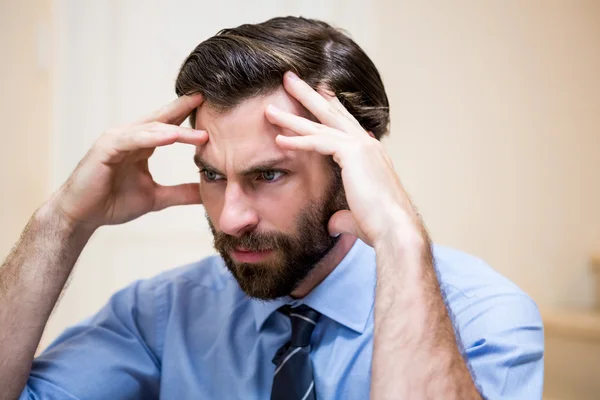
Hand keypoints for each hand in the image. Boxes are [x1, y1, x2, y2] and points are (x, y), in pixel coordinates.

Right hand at [50, 95, 206, 230]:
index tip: (212, 109)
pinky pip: (132, 139)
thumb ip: (181, 193)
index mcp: (142, 145)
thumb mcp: (156, 198)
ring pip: (151, 130)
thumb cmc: (113, 203)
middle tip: (207, 99)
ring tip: (201, 134)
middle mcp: (130, 137)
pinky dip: (152, 137)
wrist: (82, 217)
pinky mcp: (105, 148)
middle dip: (184, 109)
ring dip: (177, 130)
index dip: (187, 116)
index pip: (169, 125)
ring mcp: (116, 140)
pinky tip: (171, 137)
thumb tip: (206, 193)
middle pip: (162, 119)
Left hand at [265, 72, 420, 246]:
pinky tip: (278, 140)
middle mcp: (368, 144)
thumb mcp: (355, 217)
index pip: (346, 124)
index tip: (318, 93)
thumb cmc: (379, 225)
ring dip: (293, 116)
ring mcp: (362, 146)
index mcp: (370, 154)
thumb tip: (332, 225)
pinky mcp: (353, 154)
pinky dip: (297, 141)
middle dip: (309, 95)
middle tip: (290, 79)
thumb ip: (341, 217)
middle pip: (332, 113)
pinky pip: (319, 143)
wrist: (394, 229)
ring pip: (321, 125)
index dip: (330, 107)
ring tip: (270, 109)